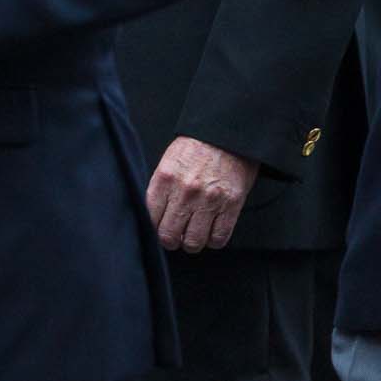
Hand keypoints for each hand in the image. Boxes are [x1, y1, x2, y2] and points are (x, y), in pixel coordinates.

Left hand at [146, 136, 257, 252]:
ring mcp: (208, 201)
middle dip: (170, 241)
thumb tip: (153, 215)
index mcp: (165, 179)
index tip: (157, 230)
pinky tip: (210, 234)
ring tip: (191, 237)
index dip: (152, 229)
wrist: (226, 136)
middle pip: (169, 234)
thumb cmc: (196, 148)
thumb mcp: (169, 162)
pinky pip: (219, 238)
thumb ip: (161, 188)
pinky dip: (213, 241)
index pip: (150, 217)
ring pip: (194, 241)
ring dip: (191, 243)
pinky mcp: (230, 206)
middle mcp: (185, 192)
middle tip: (174, 238)